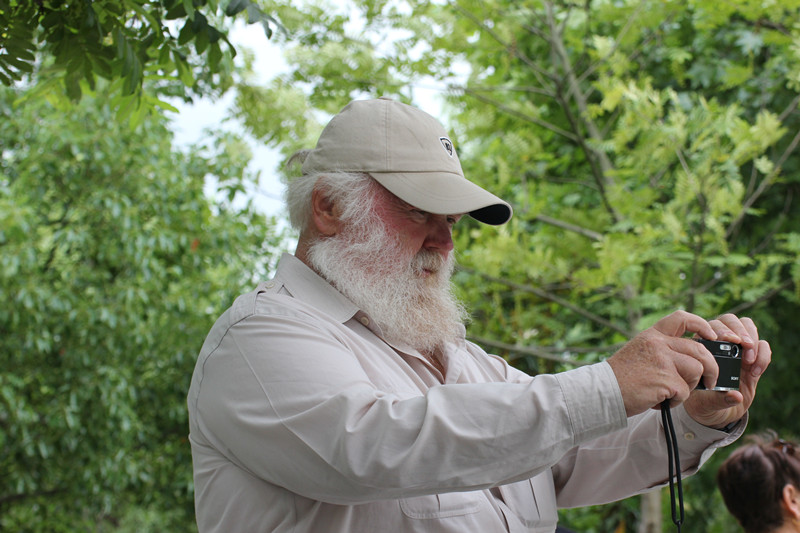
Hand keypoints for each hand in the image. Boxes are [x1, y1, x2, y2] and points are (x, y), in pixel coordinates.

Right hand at [608, 310, 719, 416]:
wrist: (603, 392)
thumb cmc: (621, 377)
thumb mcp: (639, 352)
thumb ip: (661, 350)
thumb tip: (691, 358)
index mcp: (652, 336)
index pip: (682, 319)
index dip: (701, 325)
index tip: (710, 337)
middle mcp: (658, 344)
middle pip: (699, 350)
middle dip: (711, 368)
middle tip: (710, 381)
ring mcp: (663, 361)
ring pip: (697, 370)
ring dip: (689, 386)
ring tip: (672, 393)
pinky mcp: (666, 380)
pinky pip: (685, 392)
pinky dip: (676, 400)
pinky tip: (660, 400)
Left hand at [684, 313, 770, 428]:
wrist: (717, 411)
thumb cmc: (704, 402)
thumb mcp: (707, 402)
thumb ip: (720, 399)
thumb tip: (735, 395)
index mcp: (701, 347)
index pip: (709, 326)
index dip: (719, 329)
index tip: (727, 340)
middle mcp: (719, 344)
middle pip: (729, 320)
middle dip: (738, 330)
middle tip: (743, 345)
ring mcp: (737, 349)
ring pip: (747, 326)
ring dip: (752, 338)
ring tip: (749, 358)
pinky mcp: (754, 358)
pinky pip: (763, 345)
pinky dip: (763, 354)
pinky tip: (756, 371)